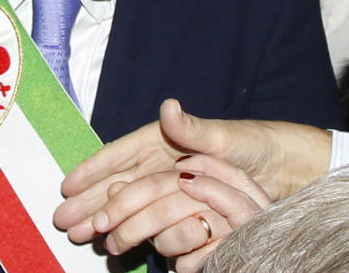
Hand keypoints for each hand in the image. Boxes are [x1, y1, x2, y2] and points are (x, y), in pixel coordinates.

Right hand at [55, 100, 329, 241]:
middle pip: (117, 183)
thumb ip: (193, 128)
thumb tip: (168, 105)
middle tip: (62, 219)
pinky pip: (150, 219)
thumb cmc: (255, 146)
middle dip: (88, 200)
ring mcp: (170, 187)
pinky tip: (114, 243)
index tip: (67, 184)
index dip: (93, 169)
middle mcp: (162, 163)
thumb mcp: (225, 137)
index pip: (120, 155)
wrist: (287, 172)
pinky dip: (129, 229)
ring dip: (102, 217)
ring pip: (128, 203)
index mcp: (164, 141)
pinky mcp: (183, 207)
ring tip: (78, 233)